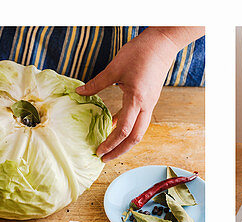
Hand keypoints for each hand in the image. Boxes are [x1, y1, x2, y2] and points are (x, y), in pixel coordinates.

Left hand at [76, 29, 179, 160]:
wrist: (163, 43)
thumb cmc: (140, 52)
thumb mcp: (115, 67)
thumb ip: (96, 83)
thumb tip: (79, 92)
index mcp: (136, 99)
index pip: (124, 130)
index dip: (111, 144)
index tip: (99, 151)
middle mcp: (146, 106)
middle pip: (135, 138)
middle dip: (119, 151)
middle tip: (104, 158)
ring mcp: (150, 104)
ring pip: (139, 131)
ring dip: (124, 142)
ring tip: (110, 147)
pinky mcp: (150, 100)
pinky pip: (139, 120)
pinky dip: (128, 128)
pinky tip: (116, 125)